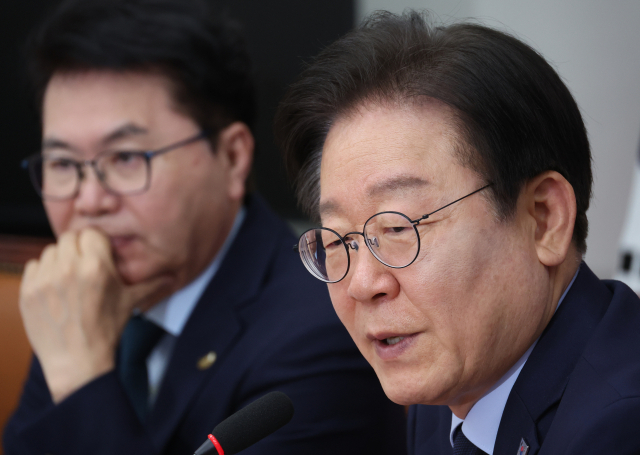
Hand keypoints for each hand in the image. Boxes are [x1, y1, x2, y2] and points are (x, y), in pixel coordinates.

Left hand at [19, 228, 172, 402]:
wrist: (78, 361)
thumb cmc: (106, 331)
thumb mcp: (130, 303)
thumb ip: (152, 284)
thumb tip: (173, 276)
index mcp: (96, 267)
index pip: (91, 233)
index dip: (97, 242)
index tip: (98, 253)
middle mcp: (69, 268)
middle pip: (69, 238)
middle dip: (78, 248)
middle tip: (84, 264)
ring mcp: (46, 279)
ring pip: (51, 250)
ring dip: (60, 259)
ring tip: (69, 276)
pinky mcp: (29, 291)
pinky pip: (33, 265)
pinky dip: (43, 272)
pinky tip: (54, 287)